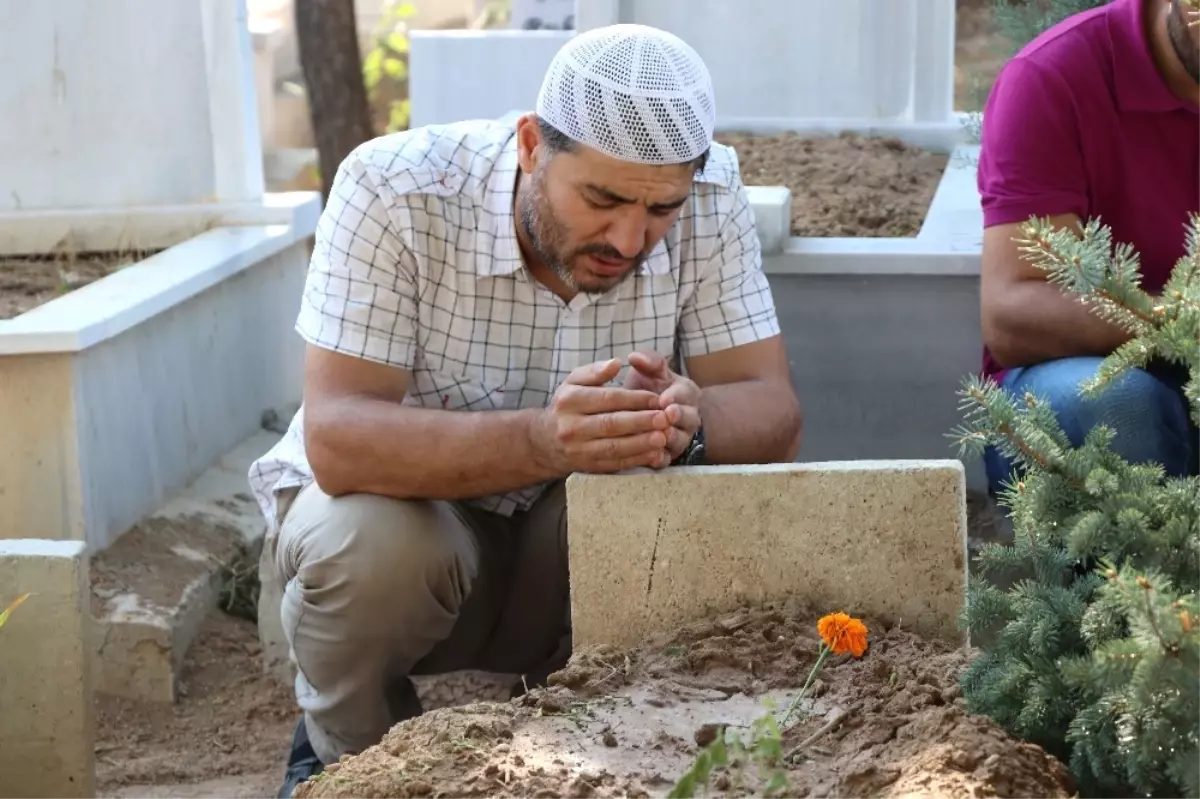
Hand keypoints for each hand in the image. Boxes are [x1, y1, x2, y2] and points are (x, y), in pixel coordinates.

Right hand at [529, 358, 672, 473]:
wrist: (546, 441)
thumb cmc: (567, 406)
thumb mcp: (573, 382)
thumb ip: (595, 371)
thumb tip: (617, 363)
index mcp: (570, 401)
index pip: (608, 398)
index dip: (635, 398)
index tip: (657, 398)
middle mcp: (571, 426)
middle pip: (612, 424)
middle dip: (641, 421)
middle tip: (665, 418)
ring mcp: (578, 450)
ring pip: (614, 447)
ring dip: (641, 443)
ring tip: (663, 437)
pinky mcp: (588, 467)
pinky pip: (614, 464)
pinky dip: (636, 460)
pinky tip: (654, 454)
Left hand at [624, 350, 701, 461]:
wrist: (647, 415)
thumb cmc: (649, 389)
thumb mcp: (651, 372)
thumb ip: (648, 362)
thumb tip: (634, 356)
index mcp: (686, 393)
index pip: (685, 394)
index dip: (676, 397)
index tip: (664, 399)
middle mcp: (688, 417)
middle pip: (688, 419)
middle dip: (678, 417)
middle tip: (667, 416)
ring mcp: (680, 437)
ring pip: (680, 440)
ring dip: (670, 439)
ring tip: (660, 436)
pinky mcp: (668, 455)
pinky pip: (667, 459)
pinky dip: (660, 459)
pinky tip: (652, 458)